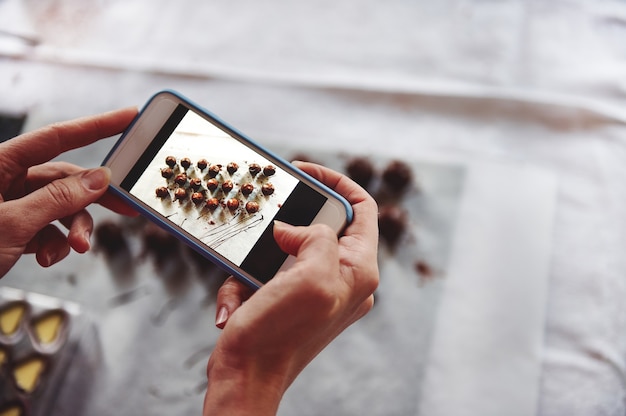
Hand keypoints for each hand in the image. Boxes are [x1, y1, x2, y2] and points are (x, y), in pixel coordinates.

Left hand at [0, 107, 137, 277]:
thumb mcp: (10, 225)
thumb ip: (58, 199)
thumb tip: (98, 179)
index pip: (56, 137)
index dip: (96, 126)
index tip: (128, 118)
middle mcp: (4, 180)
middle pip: (64, 179)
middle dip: (92, 200)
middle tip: (127, 207)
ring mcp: (6, 206)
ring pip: (58, 209)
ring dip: (73, 230)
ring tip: (77, 250)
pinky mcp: (8, 229)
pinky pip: (44, 230)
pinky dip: (53, 244)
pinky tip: (50, 258)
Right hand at [203, 161, 378, 414]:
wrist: (245, 380)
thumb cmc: (280, 336)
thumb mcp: (311, 277)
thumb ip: (318, 239)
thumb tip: (295, 230)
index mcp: (359, 271)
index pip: (362, 209)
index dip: (337, 183)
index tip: (306, 170)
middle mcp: (342, 279)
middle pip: (322, 226)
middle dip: (290, 221)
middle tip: (267, 212)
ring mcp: (314, 289)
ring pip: (287, 249)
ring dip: (258, 260)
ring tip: (245, 285)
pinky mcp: (288, 299)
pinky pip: (265, 272)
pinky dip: (244, 282)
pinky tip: (236, 307)